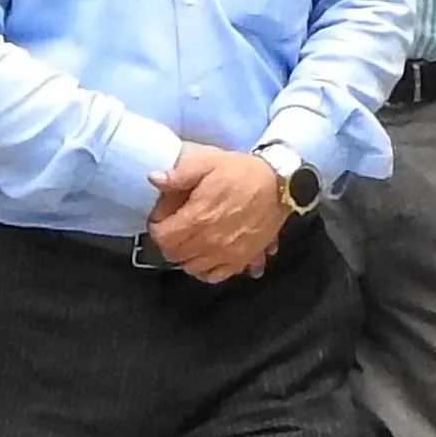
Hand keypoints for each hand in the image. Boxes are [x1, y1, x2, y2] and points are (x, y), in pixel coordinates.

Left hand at [145, 142, 287, 281]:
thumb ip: (179, 173)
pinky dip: (208, 270)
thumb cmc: (242, 171)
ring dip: (186, 256)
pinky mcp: (244, 258)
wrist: (280, 183)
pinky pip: (217, 275)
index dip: (157, 226)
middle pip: (175, 255)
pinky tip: (207, 256)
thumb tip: (154, 179)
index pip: (162, 237)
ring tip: (189, 240)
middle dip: (168, 242)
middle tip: (174, 226)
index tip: (162, 217)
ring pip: (193, 268)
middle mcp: (211, 241)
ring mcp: (229, 253)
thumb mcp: (208, 161)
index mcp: (199, 218)